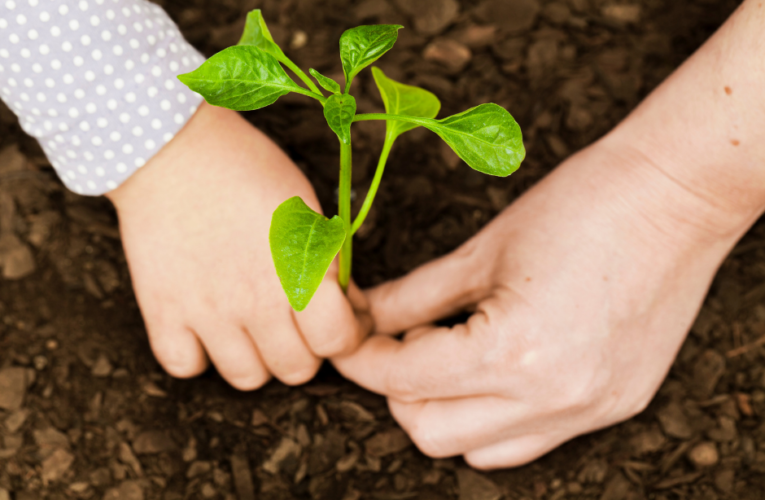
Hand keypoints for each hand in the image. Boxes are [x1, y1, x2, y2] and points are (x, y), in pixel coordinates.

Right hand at [107, 102, 367, 389]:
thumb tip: (345, 307)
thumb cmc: (248, 169)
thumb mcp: (307, 210)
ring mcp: (207, 313)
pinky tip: (206, 327)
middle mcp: (256, 303)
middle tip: (297, 322)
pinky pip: (186, 367)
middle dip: (306, 348)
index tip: (342, 320)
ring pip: (246, 379)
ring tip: (252, 326)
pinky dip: (198, 355)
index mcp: (299, 272)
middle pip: (296, 370)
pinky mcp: (163, 312)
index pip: (338, 342)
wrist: (172, 148)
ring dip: (258, 358)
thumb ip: (328, 265)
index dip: (347, 335)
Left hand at [334, 0, 764, 467]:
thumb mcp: (480, 251)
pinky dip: (491, 418)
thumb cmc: (579, 207)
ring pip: (476, 449)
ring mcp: (587, 411)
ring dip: (443, 410)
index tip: (349, 338)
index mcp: (511, 352)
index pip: (403, 379)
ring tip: (445, 356)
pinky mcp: (613, 407)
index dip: (362, 358)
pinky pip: (528, 442)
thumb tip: (365, 316)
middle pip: (429, 431)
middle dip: (397, 389)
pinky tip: (492, 371)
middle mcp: (551, 399)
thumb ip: (412, 295)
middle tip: (397, 342)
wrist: (672, 198)